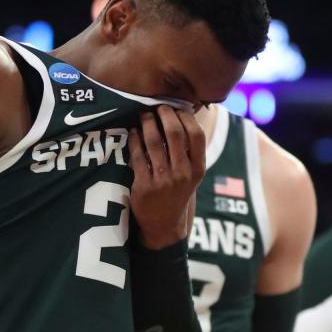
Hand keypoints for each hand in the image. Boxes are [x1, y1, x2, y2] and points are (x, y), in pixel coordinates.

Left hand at [129, 106, 205, 248]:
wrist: (164, 225)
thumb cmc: (177, 193)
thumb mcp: (191, 175)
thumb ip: (190, 151)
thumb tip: (184, 115)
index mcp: (198, 169)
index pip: (196, 135)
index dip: (185, 117)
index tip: (176, 108)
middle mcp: (183, 173)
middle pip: (175, 133)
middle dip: (164, 114)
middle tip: (157, 106)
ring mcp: (163, 180)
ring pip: (154, 141)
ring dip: (147, 122)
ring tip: (144, 115)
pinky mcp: (144, 185)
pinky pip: (137, 155)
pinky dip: (134, 139)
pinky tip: (133, 132)